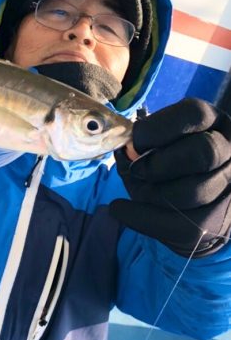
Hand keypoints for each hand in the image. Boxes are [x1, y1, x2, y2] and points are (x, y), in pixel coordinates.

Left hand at [110, 98, 230, 256]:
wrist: (197, 202)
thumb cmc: (167, 164)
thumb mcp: (156, 144)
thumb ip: (140, 144)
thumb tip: (126, 152)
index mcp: (213, 123)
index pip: (195, 115)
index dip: (158, 128)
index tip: (135, 141)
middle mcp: (229, 151)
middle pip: (204, 153)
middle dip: (159, 165)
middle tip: (136, 170)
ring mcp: (228, 187)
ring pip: (193, 192)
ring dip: (152, 194)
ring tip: (136, 190)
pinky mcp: (218, 221)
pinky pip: (182, 225)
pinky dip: (142, 218)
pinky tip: (119, 210)